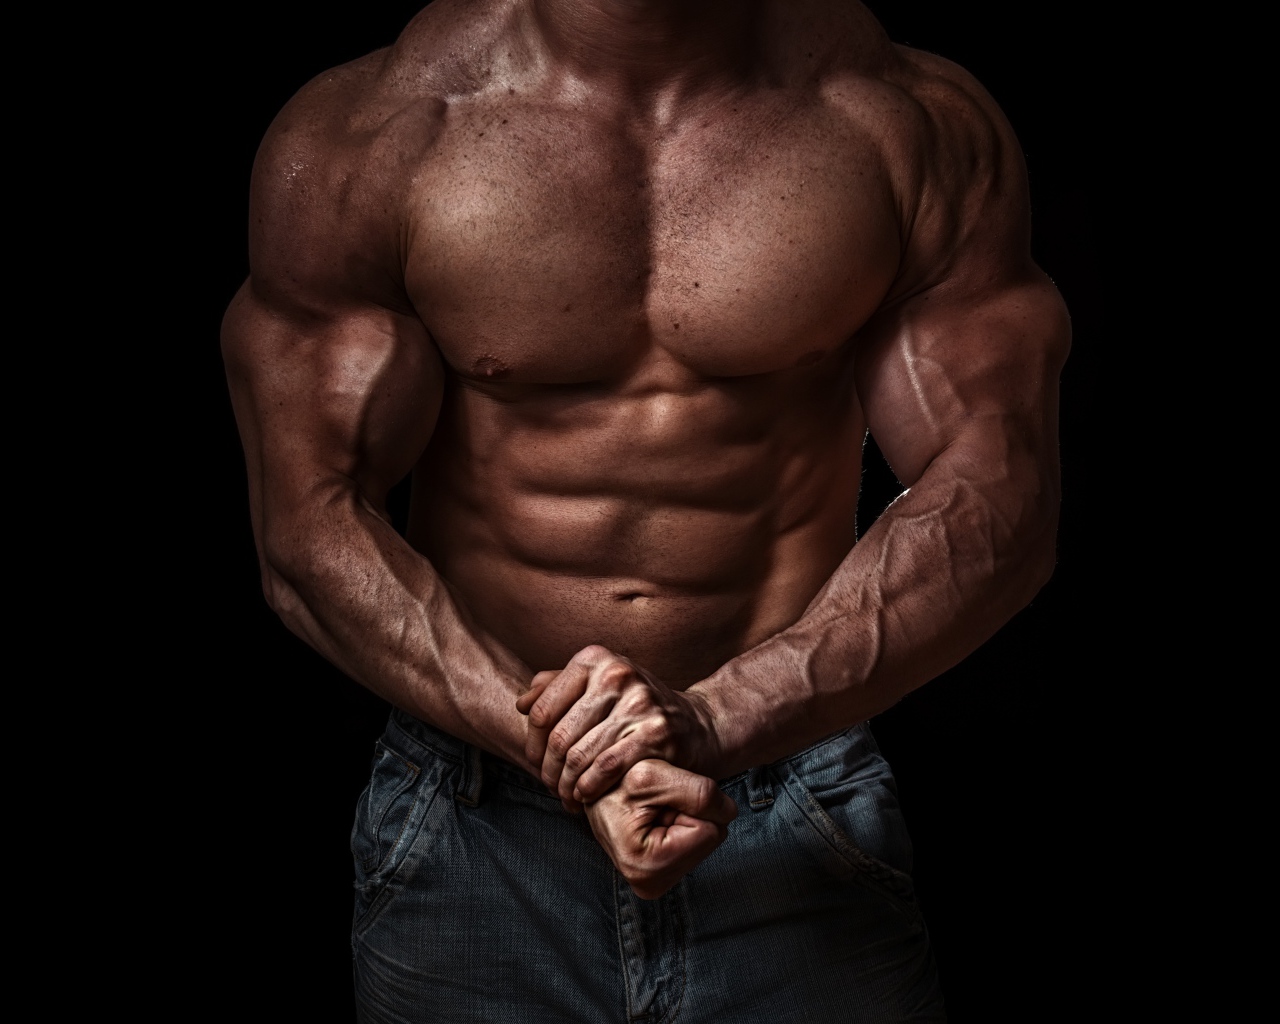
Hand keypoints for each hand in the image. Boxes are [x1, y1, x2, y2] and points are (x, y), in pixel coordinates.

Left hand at [517, 645, 719, 808]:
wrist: (695, 724)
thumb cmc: (636, 708)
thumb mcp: (599, 686)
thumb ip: (557, 688)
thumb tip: (522, 703)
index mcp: (595, 659)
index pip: (541, 710)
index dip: (532, 744)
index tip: (537, 763)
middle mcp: (617, 674)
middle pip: (558, 736)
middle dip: (548, 770)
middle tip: (550, 787)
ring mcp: (639, 702)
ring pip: (579, 756)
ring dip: (566, 785)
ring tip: (565, 796)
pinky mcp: (655, 731)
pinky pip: (605, 768)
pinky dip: (588, 788)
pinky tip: (586, 796)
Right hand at [584, 759, 736, 898]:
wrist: (597, 785)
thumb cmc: (617, 777)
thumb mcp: (653, 774)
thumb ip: (699, 793)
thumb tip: (729, 812)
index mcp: (644, 864)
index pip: (709, 832)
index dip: (692, 805)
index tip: (660, 799)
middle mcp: (646, 884)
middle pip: (710, 839)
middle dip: (689, 814)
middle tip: (656, 806)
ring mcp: (652, 883)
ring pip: (705, 840)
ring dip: (685, 818)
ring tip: (653, 811)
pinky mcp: (657, 876)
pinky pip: (694, 845)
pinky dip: (680, 827)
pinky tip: (655, 821)